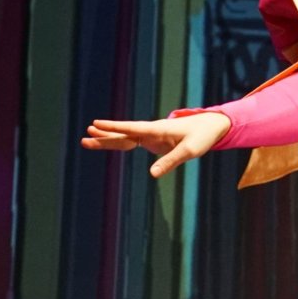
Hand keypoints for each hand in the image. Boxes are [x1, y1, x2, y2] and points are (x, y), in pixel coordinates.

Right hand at [82, 111, 231, 177]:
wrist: (211, 127)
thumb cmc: (202, 136)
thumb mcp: (189, 151)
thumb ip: (170, 162)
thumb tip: (151, 175)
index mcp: (157, 129)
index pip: (131, 128)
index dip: (114, 127)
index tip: (96, 124)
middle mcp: (151, 130)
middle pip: (123, 133)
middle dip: (105, 134)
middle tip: (85, 135)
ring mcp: (150, 135)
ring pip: (124, 137)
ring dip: (107, 139)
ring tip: (87, 139)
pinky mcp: (153, 140)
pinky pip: (131, 141)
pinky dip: (118, 143)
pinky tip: (107, 143)